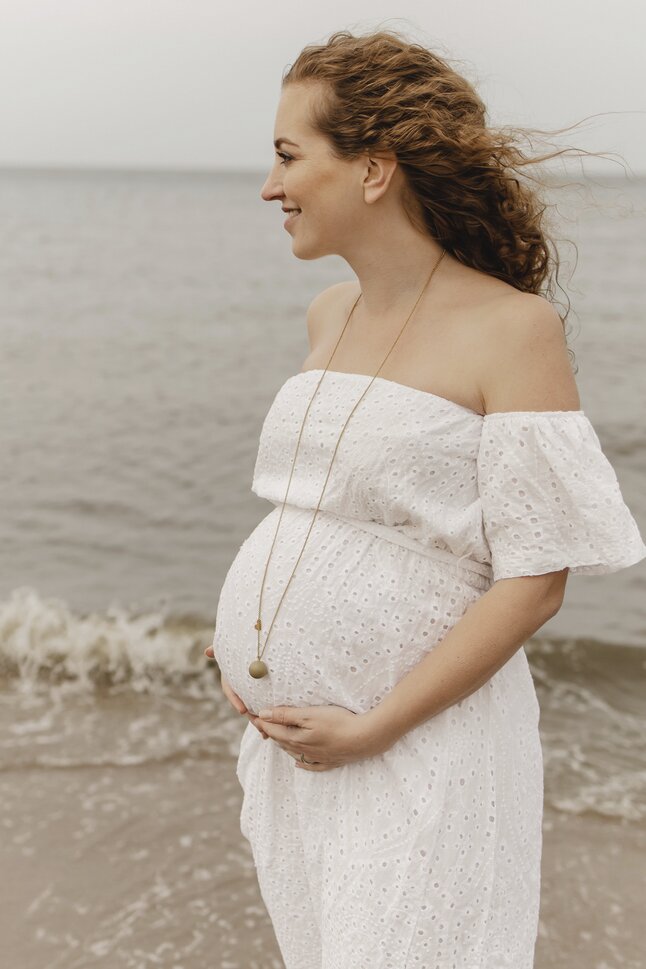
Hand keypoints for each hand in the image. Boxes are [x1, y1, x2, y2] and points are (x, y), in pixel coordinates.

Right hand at [204, 645, 268, 739]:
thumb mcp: (231, 649)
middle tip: (257, 723)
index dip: (236, 701)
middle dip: (250, 715)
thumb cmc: (240, 647)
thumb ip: (220, 650)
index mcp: (231, 679)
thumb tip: (207, 651)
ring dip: (258, 722)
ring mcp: (249, 695)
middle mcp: (239, 689)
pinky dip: (266, 721)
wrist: (255, 652)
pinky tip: (270, 734)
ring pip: (252, 711)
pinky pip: (261, 711)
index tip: (242, 710)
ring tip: (264, 732)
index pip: (231, 691)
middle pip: (243, 704)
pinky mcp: (260, 698)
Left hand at [249, 703, 383, 770]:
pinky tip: (297, 762)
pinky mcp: (330, 762)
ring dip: (283, 744)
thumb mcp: (310, 714)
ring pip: (293, 753)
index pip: (273, 730)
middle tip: (260, 723)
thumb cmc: (338, 722)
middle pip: (282, 742)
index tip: (251, 715)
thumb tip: (263, 715)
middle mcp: (304, 751)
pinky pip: (311, 765)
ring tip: (276, 737)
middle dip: (270, 732)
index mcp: (297, 738)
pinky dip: (301, 762)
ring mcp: (318, 758)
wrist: (366, 738)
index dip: (261, 722)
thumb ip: (286, 715)